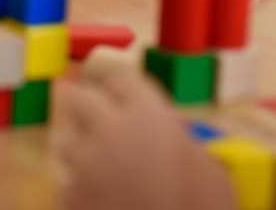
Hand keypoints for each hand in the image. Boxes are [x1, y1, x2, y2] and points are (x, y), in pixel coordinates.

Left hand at [58, 69, 237, 209]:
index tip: (120, 97)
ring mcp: (83, 165)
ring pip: (64, 142)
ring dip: (78, 152)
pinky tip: (101, 203)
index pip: (120, 79)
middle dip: (82, 106)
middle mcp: (109, 130)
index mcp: (149, 115)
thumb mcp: (210, 171)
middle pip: (76, 98)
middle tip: (90, 117)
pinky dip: (78, 191)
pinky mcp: (68, 198)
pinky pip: (66, 184)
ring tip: (101, 170)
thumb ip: (182, 142)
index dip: (121, 90)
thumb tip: (172, 133)